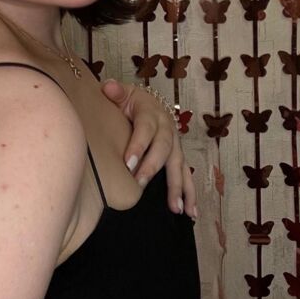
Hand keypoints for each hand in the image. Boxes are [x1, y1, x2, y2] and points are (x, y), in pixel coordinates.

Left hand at [100, 78, 196, 218]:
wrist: (146, 102)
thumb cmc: (129, 101)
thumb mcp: (121, 93)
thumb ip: (115, 92)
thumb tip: (108, 86)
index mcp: (151, 112)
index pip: (145, 129)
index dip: (138, 145)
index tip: (127, 163)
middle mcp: (167, 127)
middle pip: (163, 148)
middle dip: (152, 167)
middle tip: (140, 184)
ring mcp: (175, 142)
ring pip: (178, 164)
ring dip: (178, 186)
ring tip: (176, 207)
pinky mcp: (178, 155)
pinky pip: (186, 174)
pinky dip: (190, 193)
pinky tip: (191, 212)